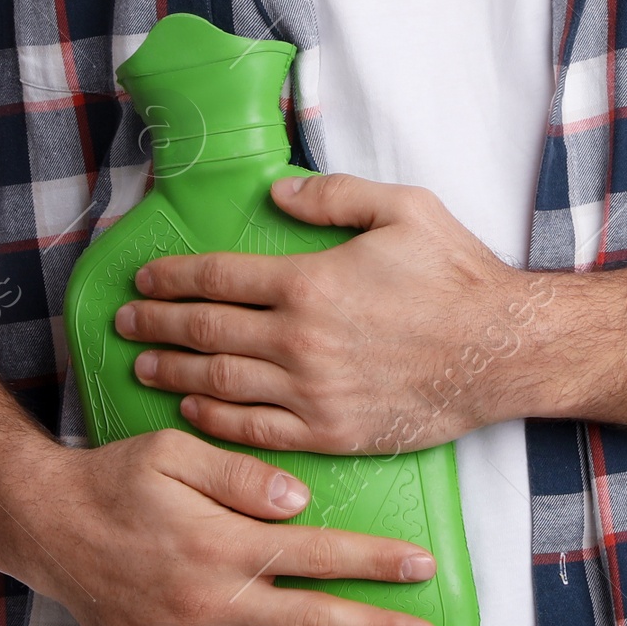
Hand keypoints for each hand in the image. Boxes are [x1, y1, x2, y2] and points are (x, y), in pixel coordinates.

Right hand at [23, 430, 440, 625]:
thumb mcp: (175, 452)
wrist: (45, 526)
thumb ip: (242, 475)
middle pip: (312, 622)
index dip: (374, 562)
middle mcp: (211, 599)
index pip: (317, 554)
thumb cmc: (116, 478)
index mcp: (221, 542)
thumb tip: (300, 503)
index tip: (422, 568)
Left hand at [115, 173, 555, 453]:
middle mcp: (300, 340)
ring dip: (173, 373)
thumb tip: (279, 191)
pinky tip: (194, 409)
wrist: (501, 351)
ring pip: (220, 383)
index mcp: (309, 281)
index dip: (173, 279)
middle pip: (205, 332)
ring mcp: (312, 393)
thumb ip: (334, 196)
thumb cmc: (456, 276)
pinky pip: (255, 431)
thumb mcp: (403, 208)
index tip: (144, 280)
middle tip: (124, 322)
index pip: (218, 278)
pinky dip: (215, 420)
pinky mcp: (331, 434)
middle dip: (156, 325)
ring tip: (142, 364)